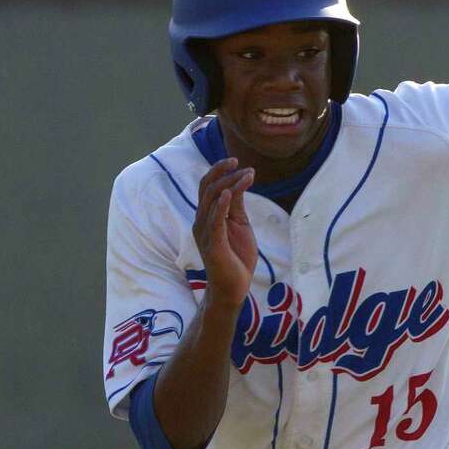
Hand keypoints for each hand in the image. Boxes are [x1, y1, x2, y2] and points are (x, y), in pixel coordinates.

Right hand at [192, 158, 257, 307]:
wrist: (234, 288)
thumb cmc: (236, 258)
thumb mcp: (240, 225)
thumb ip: (237, 206)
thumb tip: (240, 183)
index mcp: (207, 216)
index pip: (207, 186)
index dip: (219, 170)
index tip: (236, 161)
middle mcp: (202, 221)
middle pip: (207, 188)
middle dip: (222, 171)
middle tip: (240, 162)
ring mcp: (205, 232)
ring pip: (211, 199)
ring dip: (229, 184)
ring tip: (246, 174)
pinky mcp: (213, 244)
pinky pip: (214, 220)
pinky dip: (221, 204)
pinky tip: (231, 192)